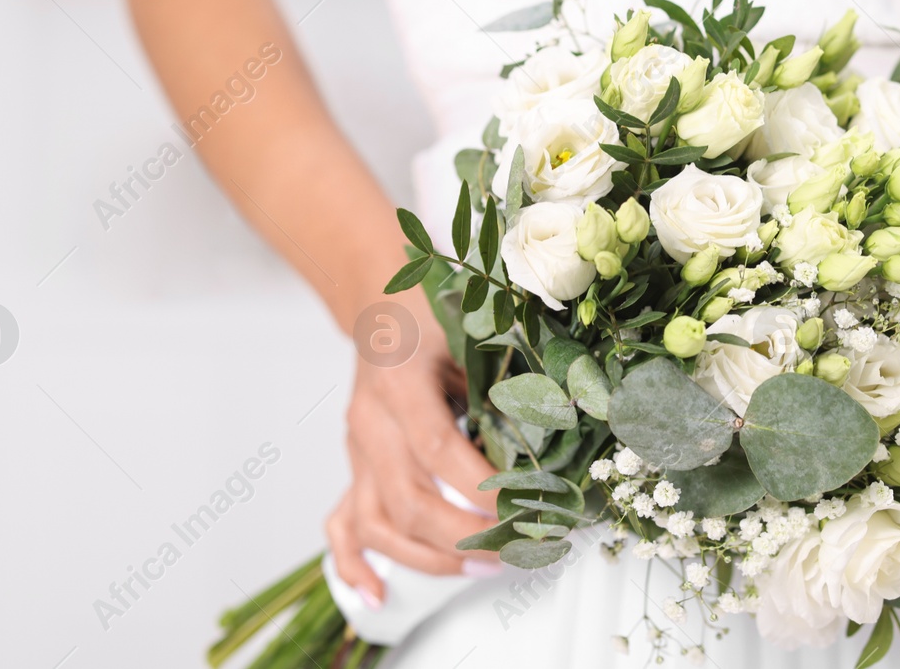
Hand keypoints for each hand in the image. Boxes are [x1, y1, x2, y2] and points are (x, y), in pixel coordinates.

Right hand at [326, 292, 503, 603]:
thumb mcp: (472, 333)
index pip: (436, 447)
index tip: (520, 508)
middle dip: (464, 536)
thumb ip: (503, 381)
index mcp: (401, 382)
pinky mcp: (354, 467)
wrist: (379, 307)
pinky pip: (343, 524)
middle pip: (407, 498)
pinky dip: (355, 564)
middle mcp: (371, 421)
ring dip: (428, 557)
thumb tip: (556, 431)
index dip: (477, 486)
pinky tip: (376, 593)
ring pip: (377, 522)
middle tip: (516, 549)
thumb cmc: (431, 315)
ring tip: (479, 569)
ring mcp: (357, 449)